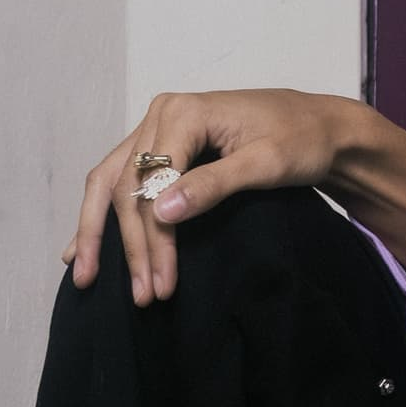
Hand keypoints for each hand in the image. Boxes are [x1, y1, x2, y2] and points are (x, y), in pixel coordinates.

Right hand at [61, 88, 363, 308]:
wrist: (324, 126)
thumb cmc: (304, 140)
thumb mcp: (267, 163)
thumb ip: (214, 185)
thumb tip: (160, 212)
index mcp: (184, 112)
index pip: (151, 182)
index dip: (152, 237)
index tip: (161, 282)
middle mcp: (161, 114)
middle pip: (126, 185)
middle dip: (130, 245)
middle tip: (140, 294)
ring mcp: (159, 128)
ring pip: (113, 184)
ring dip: (102, 233)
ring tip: (86, 278)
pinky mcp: (165, 145)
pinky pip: (122, 180)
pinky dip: (103, 214)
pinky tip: (81, 247)